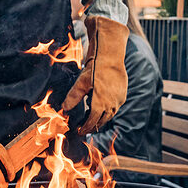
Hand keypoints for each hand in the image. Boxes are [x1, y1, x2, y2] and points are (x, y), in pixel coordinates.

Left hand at [62, 15, 128, 133]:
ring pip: (110, 115)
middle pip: (102, 121)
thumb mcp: (81, 83)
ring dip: (101, 119)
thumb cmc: (95, 69)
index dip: (85, 128)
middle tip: (84, 127)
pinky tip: (101, 106)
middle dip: (93, 126)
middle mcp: (112, 105)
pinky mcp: (123, 95)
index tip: (79, 131)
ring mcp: (119, 100)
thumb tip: (64, 109)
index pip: (92, 122)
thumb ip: (73, 97)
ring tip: (92, 118)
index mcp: (100, 104)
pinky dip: (108, 110)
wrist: (111, 56)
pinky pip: (115, 107)